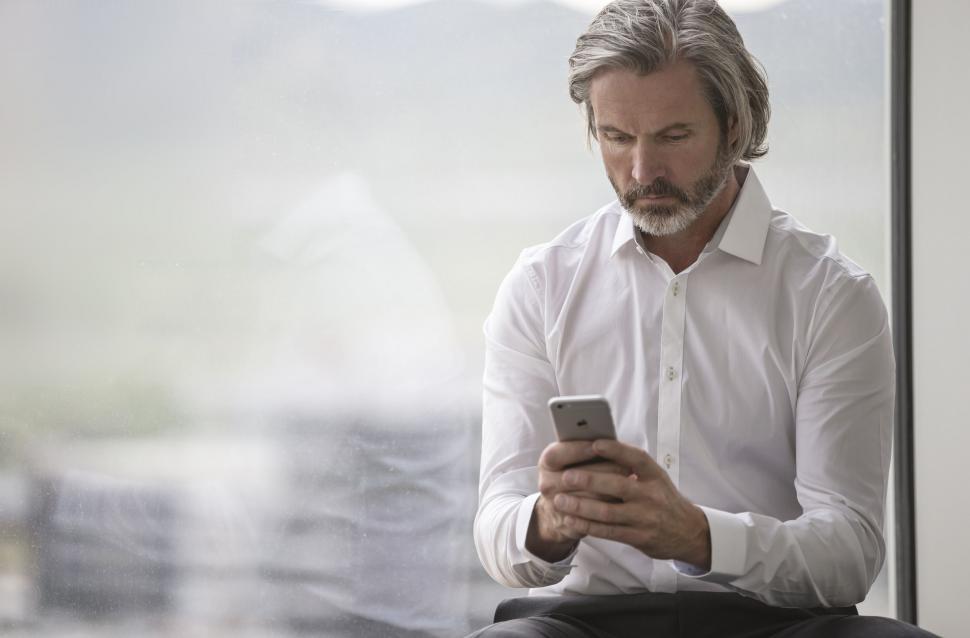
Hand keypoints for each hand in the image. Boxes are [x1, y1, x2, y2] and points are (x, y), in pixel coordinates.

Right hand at [526, 440, 630, 561]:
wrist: (556, 510)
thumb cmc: (573, 474)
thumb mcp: (572, 458)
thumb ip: (586, 448)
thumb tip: (609, 440)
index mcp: (547, 463)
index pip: (559, 454)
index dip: (578, 450)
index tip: (599, 445)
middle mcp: (548, 484)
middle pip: (577, 476)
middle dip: (605, 470)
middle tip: (627, 466)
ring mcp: (556, 505)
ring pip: (589, 498)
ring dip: (612, 490)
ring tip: (631, 482)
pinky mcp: (569, 524)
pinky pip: (593, 517)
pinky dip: (611, 507)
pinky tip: (624, 500)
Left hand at [550, 439, 710, 569]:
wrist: (687, 532)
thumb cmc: (662, 498)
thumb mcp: (655, 478)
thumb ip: (631, 466)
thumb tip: (597, 445)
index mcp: (655, 475)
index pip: (636, 458)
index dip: (616, 450)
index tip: (594, 443)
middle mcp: (651, 495)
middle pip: (617, 485)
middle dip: (589, 480)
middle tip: (566, 476)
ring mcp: (645, 518)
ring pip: (607, 512)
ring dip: (581, 506)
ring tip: (560, 500)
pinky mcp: (639, 537)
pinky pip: (608, 531)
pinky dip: (587, 525)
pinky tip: (571, 519)